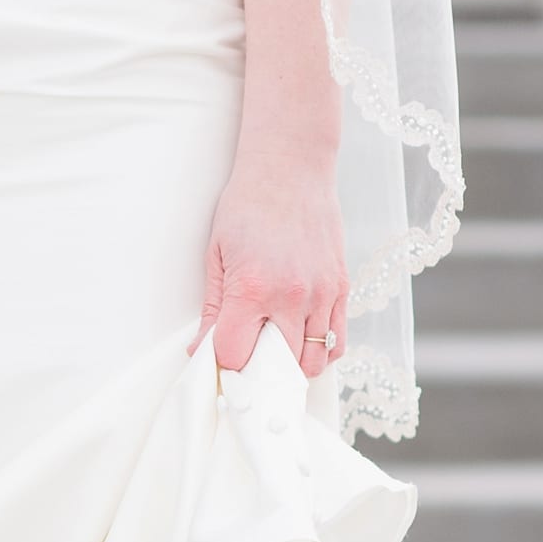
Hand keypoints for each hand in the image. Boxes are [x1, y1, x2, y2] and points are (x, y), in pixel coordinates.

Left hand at [196, 144, 349, 378]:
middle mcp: (292, 298)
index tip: (218, 359)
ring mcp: (322, 295)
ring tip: (273, 356)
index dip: (224, 363)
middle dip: (259, 373)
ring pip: (314, 361)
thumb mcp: (216, 256)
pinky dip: (321, 351)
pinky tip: (301, 342)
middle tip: (246, 362)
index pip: (236, 356)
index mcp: (253, 289)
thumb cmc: (246, 207)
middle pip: (279, 369)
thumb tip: (201, 351)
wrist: (290, 169)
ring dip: (292, 368)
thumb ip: (213, 310)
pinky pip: (339, 340)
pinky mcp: (341, 288)